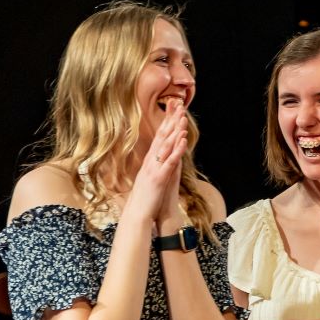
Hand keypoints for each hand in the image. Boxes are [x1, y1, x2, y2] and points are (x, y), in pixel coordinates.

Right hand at [125, 99, 189, 224]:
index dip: (165, 123)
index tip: (172, 110)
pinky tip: (183, 140)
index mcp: (149, 161)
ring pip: (166, 146)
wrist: (137, 213)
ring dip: (175, 131)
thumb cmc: (144, 197)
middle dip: (170, 121)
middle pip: (161, 137)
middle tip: (178, 106)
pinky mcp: (159, 178)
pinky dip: (176, 150)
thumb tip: (158, 158)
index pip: (158, 138)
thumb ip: (153, 166)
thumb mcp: (148, 178)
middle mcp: (150, 161)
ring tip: (182, 117)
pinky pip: (170, 161)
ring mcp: (154, 168)